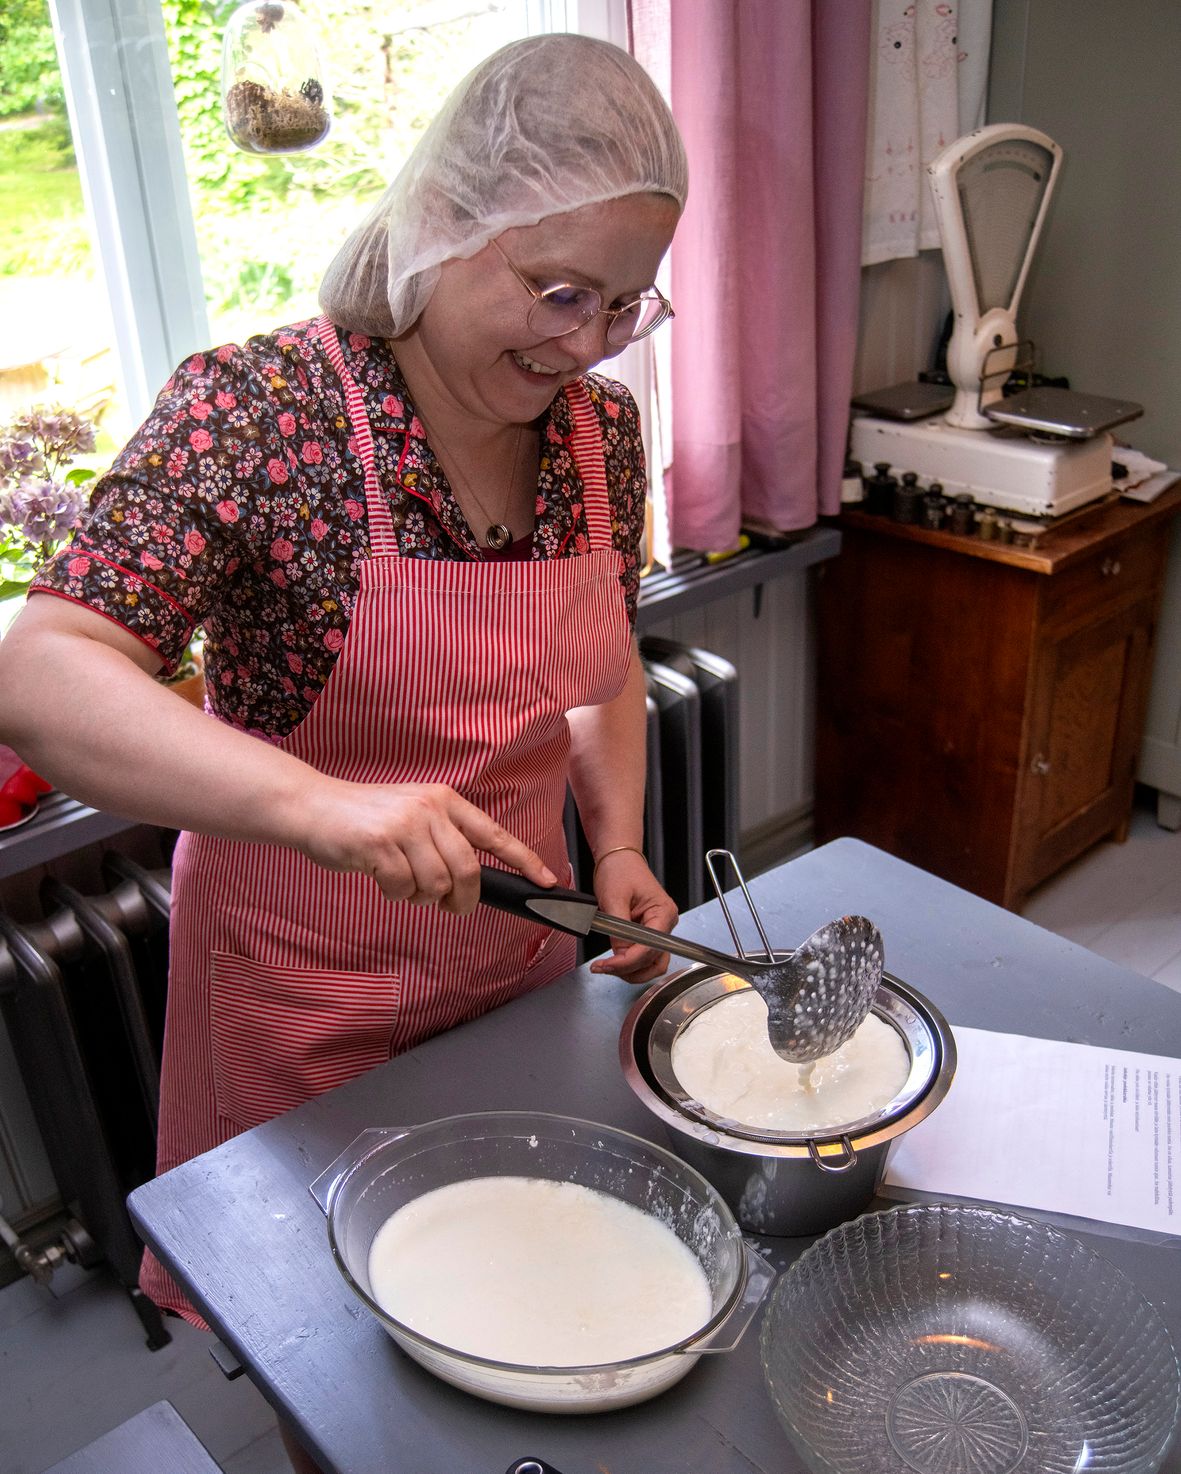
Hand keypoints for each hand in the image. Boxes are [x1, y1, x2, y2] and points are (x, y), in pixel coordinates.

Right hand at [298, 779, 555, 912]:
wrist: (313, 808)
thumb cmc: (364, 818)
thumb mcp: (412, 814)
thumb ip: (441, 839)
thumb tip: (469, 881)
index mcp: (444, 800)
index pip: (494, 833)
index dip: (524, 860)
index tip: (547, 881)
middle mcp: (430, 808)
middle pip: (468, 869)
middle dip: (464, 899)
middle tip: (452, 909)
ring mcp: (405, 825)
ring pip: (436, 883)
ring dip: (422, 898)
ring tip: (403, 885)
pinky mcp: (380, 844)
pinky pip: (404, 889)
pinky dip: (396, 894)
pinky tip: (381, 878)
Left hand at [588, 849, 677, 984]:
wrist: (618, 860)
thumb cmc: (620, 870)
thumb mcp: (614, 898)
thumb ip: (618, 930)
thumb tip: (619, 955)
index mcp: (663, 913)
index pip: (650, 948)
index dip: (628, 961)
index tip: (607, 965)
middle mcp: (665, 924)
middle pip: (653, 961)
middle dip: (628, 969)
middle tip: (603, 968)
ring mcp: (658, 930)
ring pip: (651, 964)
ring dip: (630, 971)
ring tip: (607, 966)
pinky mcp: (648, 933)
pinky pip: (643, 957)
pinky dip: (629, 963)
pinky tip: (613, 961)